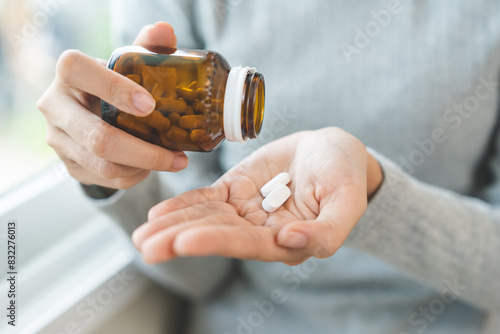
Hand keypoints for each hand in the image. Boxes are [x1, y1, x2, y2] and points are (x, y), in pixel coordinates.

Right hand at [37, 22, 187, 188]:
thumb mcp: (128, 62)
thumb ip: (147, 46)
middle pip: (98, 138)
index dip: (115, 89)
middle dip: (144, 152)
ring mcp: (58, 139)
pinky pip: (105, 179)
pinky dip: (134, 176)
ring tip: (172, 162)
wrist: (89, 109)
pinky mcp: (68, 164)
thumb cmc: (115, 82)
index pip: (80, 72)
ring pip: (103, 165)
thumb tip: (165, 32)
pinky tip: (150, 167)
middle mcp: (55, 106)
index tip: (151, 106)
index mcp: (69, 72)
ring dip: (144, 167)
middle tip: (179, 156)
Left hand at [132, 128, 382, 264]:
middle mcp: (261, 230)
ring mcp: (246, 210)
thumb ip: (328, 230)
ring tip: (142, 234)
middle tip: (147, 245)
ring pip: (206, 219)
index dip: (216, 242)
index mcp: (288, 240)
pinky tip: (159, 213)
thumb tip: (288, 241)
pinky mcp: (236, 190)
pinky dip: (184, 205)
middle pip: (217, 236)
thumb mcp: (347, 201)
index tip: (185, 241)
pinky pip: (207, 200)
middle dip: (180, 239)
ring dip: (173, 225)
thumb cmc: (345, 175)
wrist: (332, 151)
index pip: (247, 244)